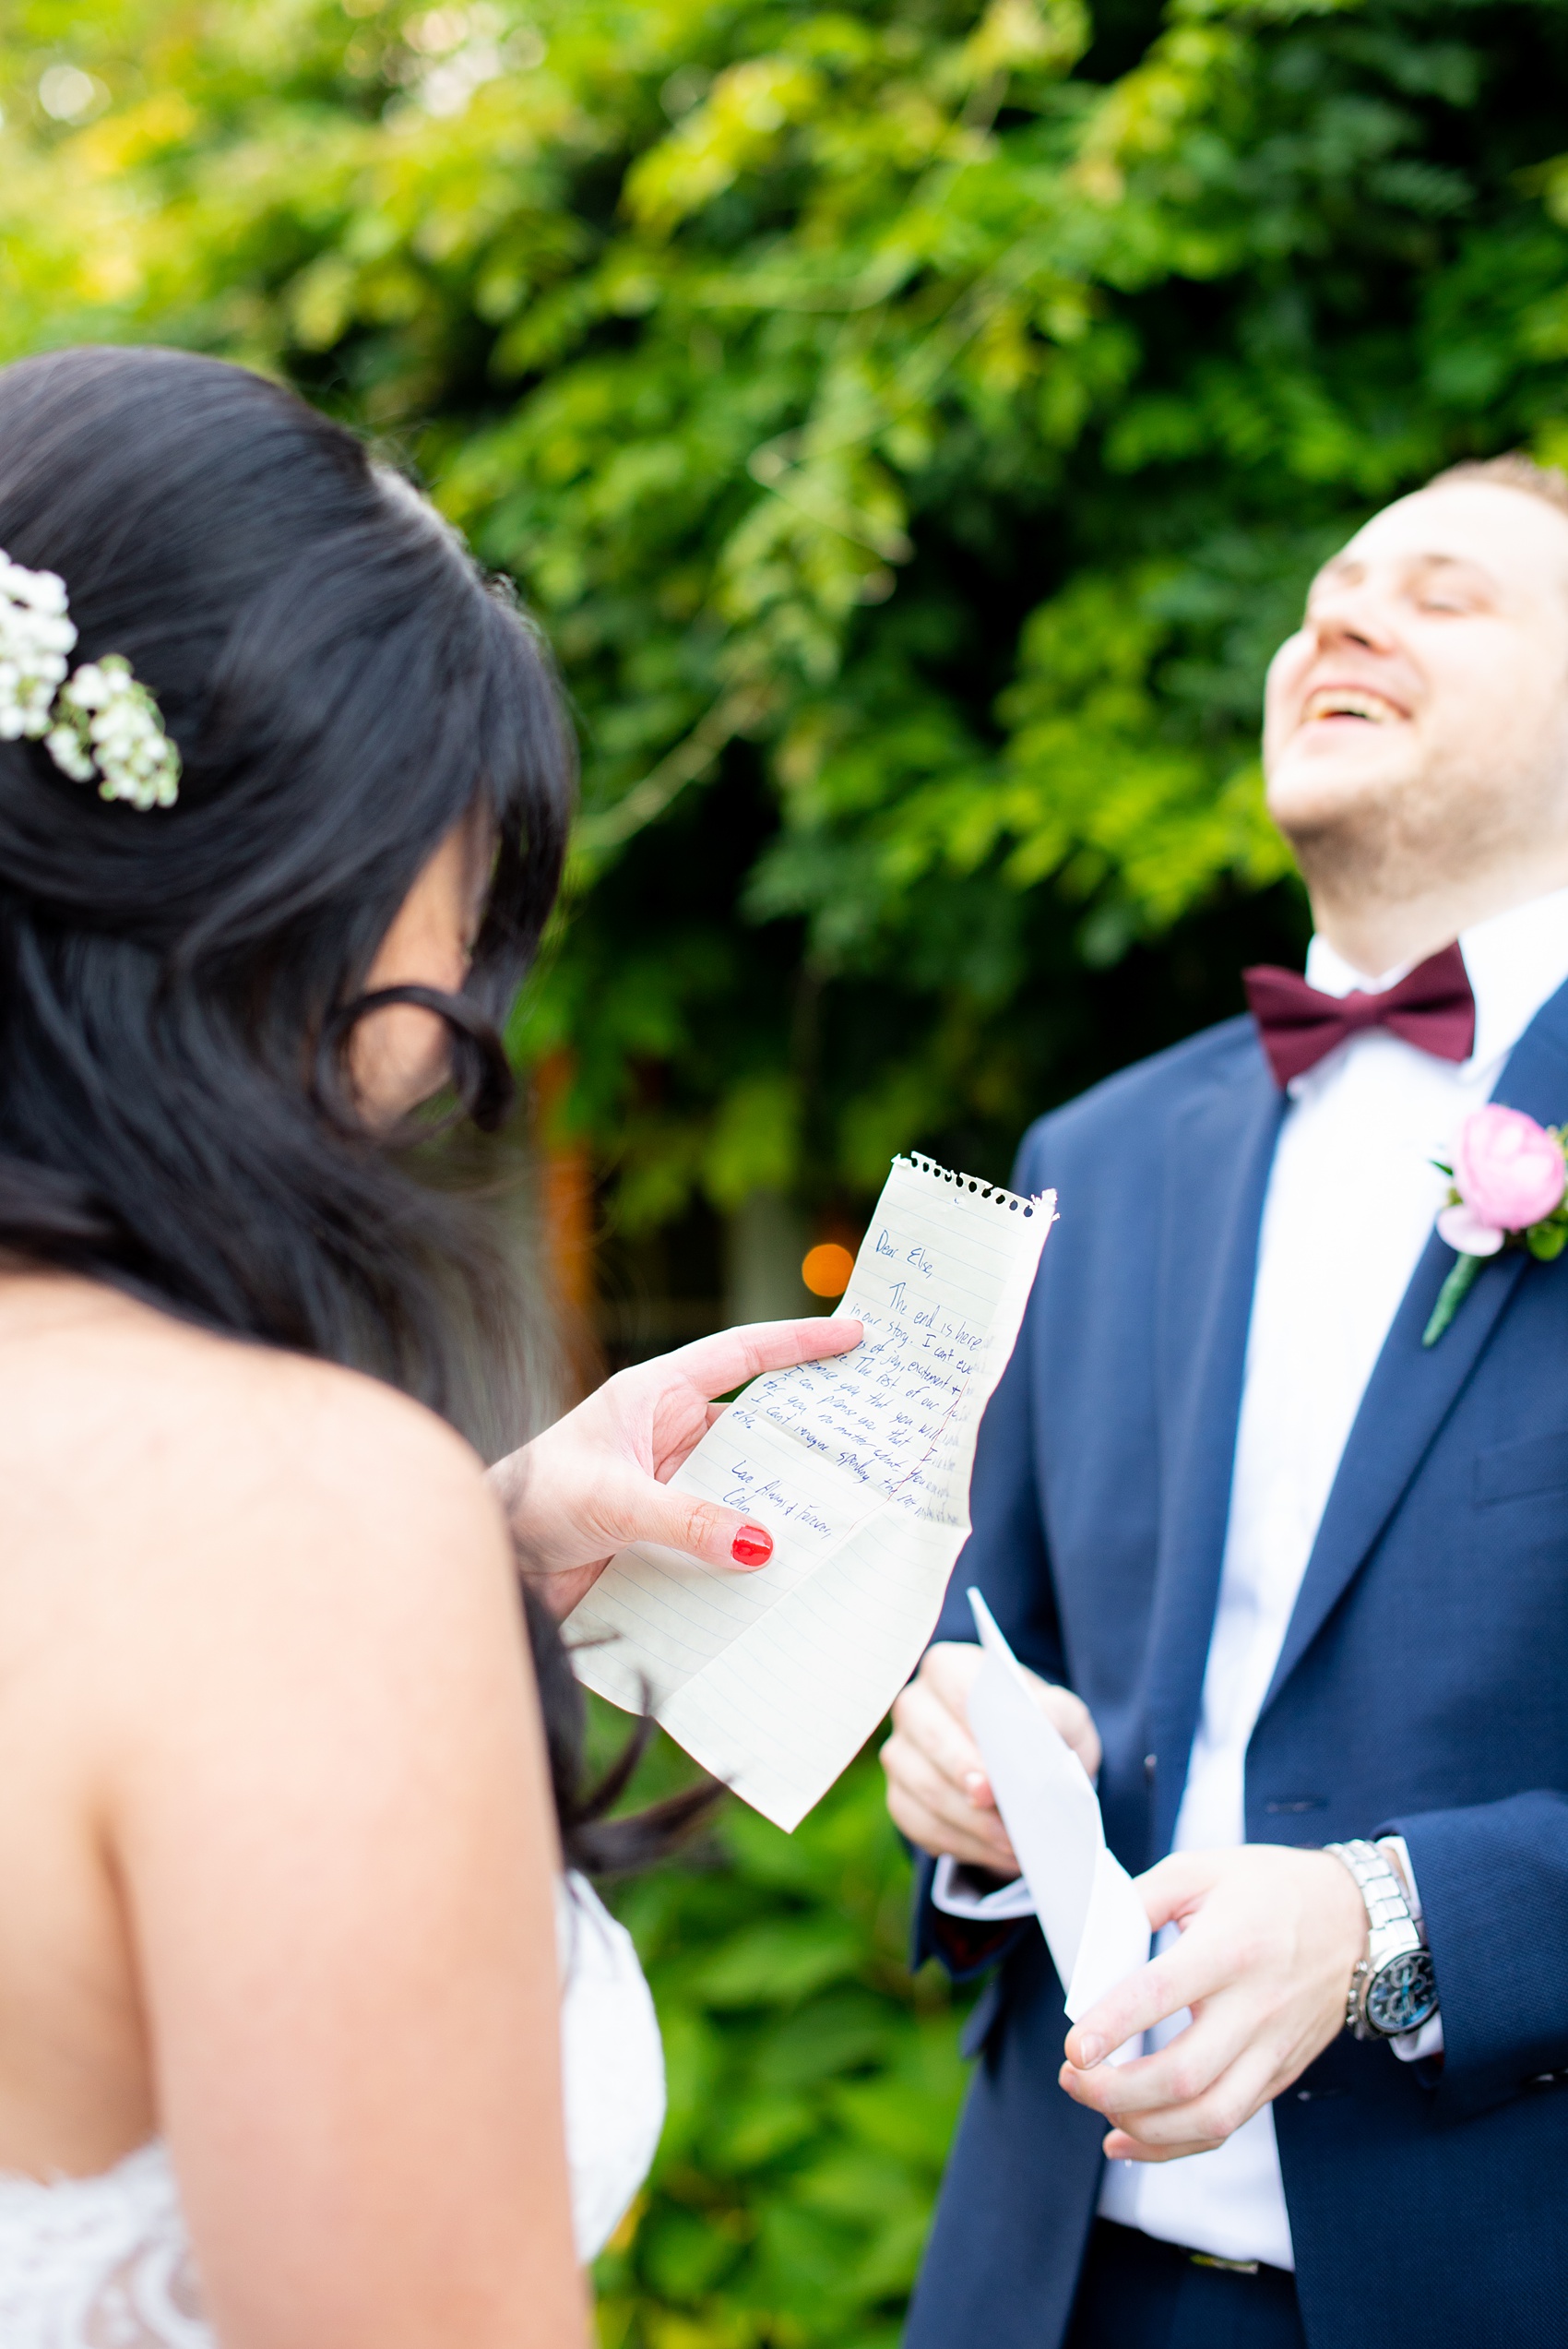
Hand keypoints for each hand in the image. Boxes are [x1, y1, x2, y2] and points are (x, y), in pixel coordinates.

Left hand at [488, 1317, 861, 1617]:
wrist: (491, 1564)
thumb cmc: (533, 1502)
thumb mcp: (613, 1501)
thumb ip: (687, 1519)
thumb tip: (761, 1543)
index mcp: (654, 1395)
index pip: (741, 1354)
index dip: (799, 1341)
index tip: (854, 1332)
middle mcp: (669, 1434)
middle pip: (756, 1424)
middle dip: (811, 1429)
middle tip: (875, 1436)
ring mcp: (670, 1484)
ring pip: (745, 1483)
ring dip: (784, 1499)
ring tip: (847, 1512)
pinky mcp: (666, 1532)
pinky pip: (724, 1533)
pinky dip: (753, 1548)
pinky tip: (789, 1569)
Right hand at [882, 1640, 1101, 1876]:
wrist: (1027, 1767)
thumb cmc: (1039, 1731)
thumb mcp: (1061, 1716)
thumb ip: (1055, 1713)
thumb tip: (1039, 1727)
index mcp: (949, 1668)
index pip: (959, 1690)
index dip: (980, 1728)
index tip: (1001, 1764)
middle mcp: (914, 1704)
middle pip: (934, 1739)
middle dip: (968, 1776)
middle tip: (1001, 1807)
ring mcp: (901, 1752)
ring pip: (926, 1788)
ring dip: (972, 1820)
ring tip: (1013, 1840)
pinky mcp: (899, 1798)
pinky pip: (921, 1825)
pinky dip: (963, 1843)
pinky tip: (997, 1851)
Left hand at [1058, 1845, 1365, 2160]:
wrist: (1354, 1919)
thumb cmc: (1269, 1889)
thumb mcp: (1199, 1870)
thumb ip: (1139, 1901)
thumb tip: (1091, 1947)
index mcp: (1229, 1947)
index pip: (1161, 1994)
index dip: (1112, 2025)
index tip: (1072, 2047)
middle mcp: (1255, 2006)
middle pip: (1184, 2075)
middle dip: (1115, 2091)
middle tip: (1071, 2077)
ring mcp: (1271, 2049)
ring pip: (1209, 2117)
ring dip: (1143, 2128)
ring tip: (1097, 2105)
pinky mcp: (1279, 2074)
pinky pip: (1226, 2126)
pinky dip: (1173, 2145)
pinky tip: (1128, 2139)